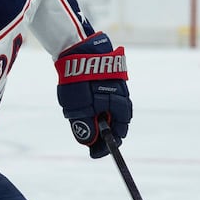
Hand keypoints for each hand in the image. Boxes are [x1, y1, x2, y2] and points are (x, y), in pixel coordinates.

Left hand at [55, 32, 131, 158]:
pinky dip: (99, 103)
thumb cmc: (77, 78)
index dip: (107, 145)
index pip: (119, 132)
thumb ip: (85, 126)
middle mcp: (122, 94)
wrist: (76, 46)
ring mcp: (117, 83)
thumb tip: (91, 141)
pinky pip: (107, 95)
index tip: (95, 153)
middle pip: (118, 121)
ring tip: (86, 120)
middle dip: (105, 132)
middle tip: (90, 139)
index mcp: (119, 104)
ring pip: (113, 108)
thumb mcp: (77, 107)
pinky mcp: (109, 74)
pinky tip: (87, 102)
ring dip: (102, 117)